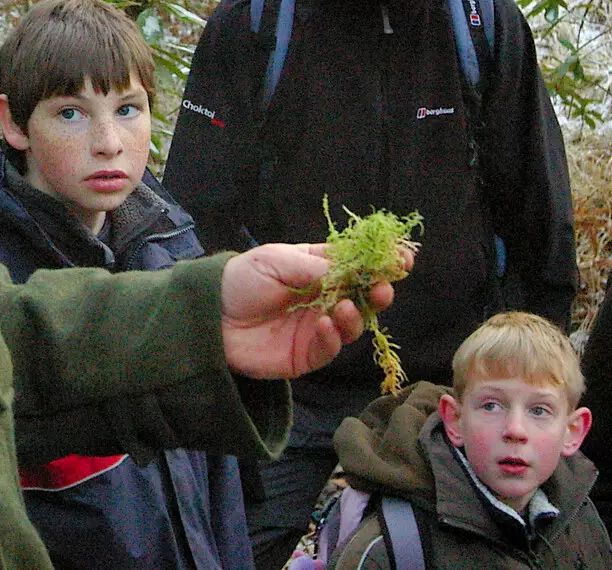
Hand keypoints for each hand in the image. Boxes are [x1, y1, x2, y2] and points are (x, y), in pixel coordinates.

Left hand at [219, 242, 402, 379]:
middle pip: (363, 296)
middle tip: (384, 287)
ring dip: (357, 315)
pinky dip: (334, 338)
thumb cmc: (241, 280)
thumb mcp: (277, 261)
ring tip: (346, 308)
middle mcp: (323, 297)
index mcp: (317, 268)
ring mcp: (316, 327)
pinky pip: (330, 348)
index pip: (357, 264)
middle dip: (378, 290)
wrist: (209, 317)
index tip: (403, 258)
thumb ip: (316, 266)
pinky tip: (325, 326)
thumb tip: (351, 270)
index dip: (380, 261)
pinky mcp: (306, 354)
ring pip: (353, 324)